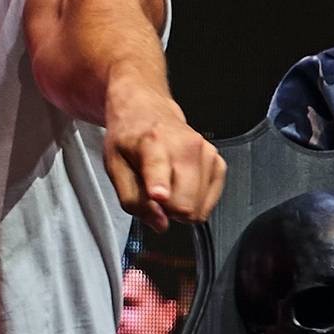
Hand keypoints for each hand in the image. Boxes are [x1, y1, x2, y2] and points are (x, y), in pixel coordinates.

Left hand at [99, 82, 223, 230]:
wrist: (147, 110)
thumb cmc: (130, 137)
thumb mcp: (114, 167)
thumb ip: (132, 199)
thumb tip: (159, 223)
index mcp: (152, 143)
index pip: (159, 168)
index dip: (160, 187)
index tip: (159, 194)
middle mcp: (184, 146)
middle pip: (184, 203)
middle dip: (167, 210)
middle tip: (154, 194)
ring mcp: (206, 153)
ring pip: (199, 207)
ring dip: (181, 204)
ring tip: (167, 184)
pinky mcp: (218, 162)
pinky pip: (210, 202)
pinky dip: (195, 200)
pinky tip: (181, 184)